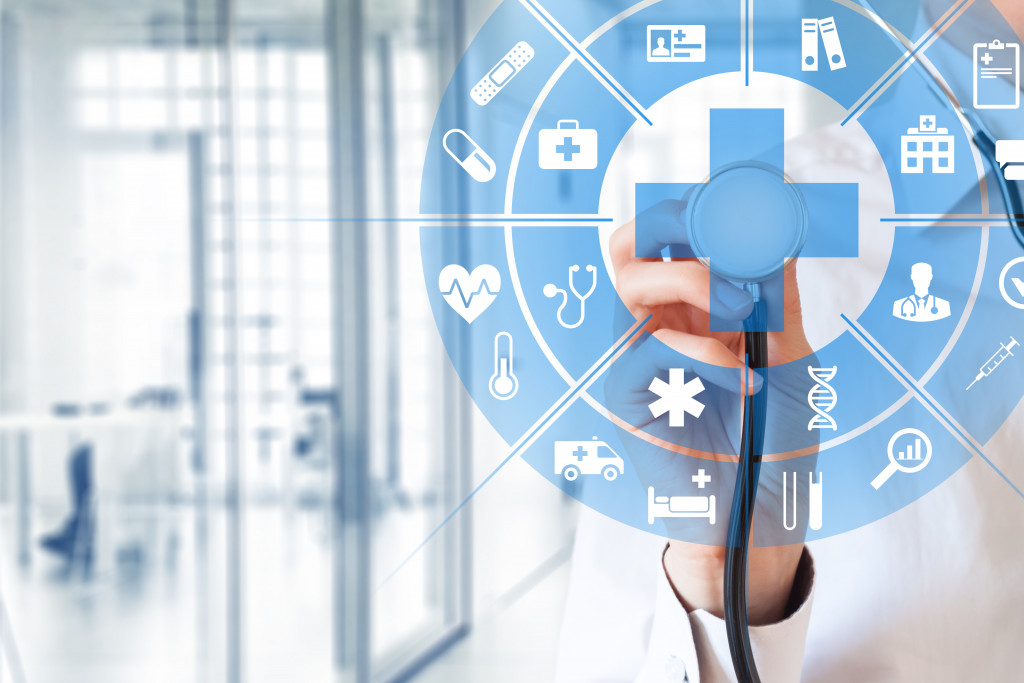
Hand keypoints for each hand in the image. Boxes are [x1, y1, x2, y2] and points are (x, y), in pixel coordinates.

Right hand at [609, 199, 812, 623]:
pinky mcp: (627, 395)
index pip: (676, 234)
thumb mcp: (792, 354)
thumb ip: (777, 293)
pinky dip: (699, 352)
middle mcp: (661, 322)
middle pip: (633, 241)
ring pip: (631, 280)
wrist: (760, 513)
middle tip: (723, 232)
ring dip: (694, 279)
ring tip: (740, 308)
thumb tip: (775, 217)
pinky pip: (644, 348)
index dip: (704, 203)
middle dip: (675, 219)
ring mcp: (639, 356)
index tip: (754, 191)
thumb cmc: (773, 439)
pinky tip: (740, 377)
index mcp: (696, 306)